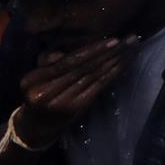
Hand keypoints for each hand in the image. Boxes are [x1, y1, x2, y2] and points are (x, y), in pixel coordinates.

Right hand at [13, 40, 132, 146]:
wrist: (37, 124)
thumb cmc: (38, 91)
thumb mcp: (35, 75)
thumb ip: (46, 61)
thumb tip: (59, 53)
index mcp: (32, 81)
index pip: (67, 63)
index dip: (91, 51)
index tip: (113, 40)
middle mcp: (47, 93)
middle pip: (85, 69)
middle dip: (110, 53)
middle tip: (130, 40)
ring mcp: (64, 103)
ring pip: (94, 77)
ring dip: (116, 62)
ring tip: (131, 49)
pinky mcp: (77, 108)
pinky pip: (98, 87)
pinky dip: (113, 74)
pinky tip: (124, 64)